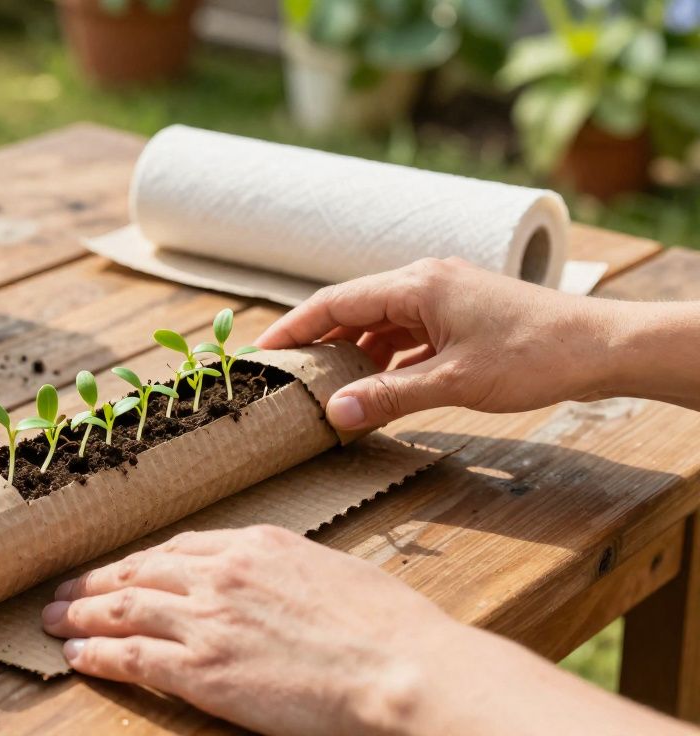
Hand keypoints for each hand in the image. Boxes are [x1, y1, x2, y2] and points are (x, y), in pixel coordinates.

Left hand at [41, 526, 696, 735]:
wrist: (401, 666)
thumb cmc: (386, 627)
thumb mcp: (328, 573)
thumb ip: (282, 572)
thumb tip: (264, 581)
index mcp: (254, 544)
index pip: (175, 548)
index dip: (137, 563)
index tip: (117, 571)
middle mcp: (220, 573)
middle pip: (137, 573)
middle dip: (94, 582)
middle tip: (63, 590)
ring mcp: (205, 619)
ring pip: (121, 609)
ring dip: (79, 613)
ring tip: (52, 619)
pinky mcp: (200, 667)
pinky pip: (130, 656)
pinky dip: (96, 653)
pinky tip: (75, 654)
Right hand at [253, 258, 622, 430]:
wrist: (602, 347)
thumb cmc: (534, 356)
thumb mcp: (454, 383)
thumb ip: (390, 397)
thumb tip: (335, 414)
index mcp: (416, 285)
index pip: (335, 301)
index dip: (294, 327)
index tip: (263, 352)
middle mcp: (425, 282)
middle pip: (352, 308)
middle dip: (318, 341)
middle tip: (285, 373)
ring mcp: (443, 297)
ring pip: (379, 323)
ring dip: (352, 352)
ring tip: (324, 386)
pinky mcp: (460, 315)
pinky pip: (406, 333)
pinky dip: (385, 357)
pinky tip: (375, 384)